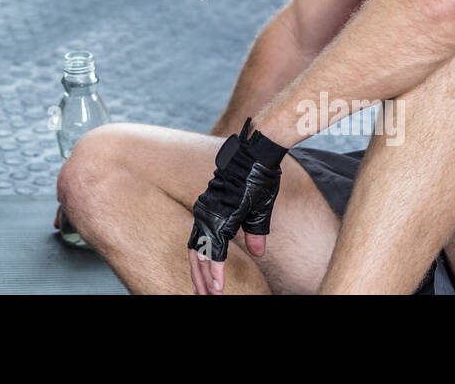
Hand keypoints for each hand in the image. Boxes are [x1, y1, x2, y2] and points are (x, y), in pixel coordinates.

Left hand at [187, 118, 286, 294]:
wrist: (258, 156)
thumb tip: (258, 252)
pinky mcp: (219, 217)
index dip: (204, 267)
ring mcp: (210, 216)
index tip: (208, 287)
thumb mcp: (257, 212)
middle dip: (199, 278)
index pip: (202, 246)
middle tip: (202, 297)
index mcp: (212, 214)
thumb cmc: (258, 179)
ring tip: (210, 297)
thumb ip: (254, 233)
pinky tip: (217, 285)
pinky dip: (215, 269)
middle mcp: (206, 215)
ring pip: (201, 255)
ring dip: (205, 279)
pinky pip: (214, 250)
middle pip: (196, 254)